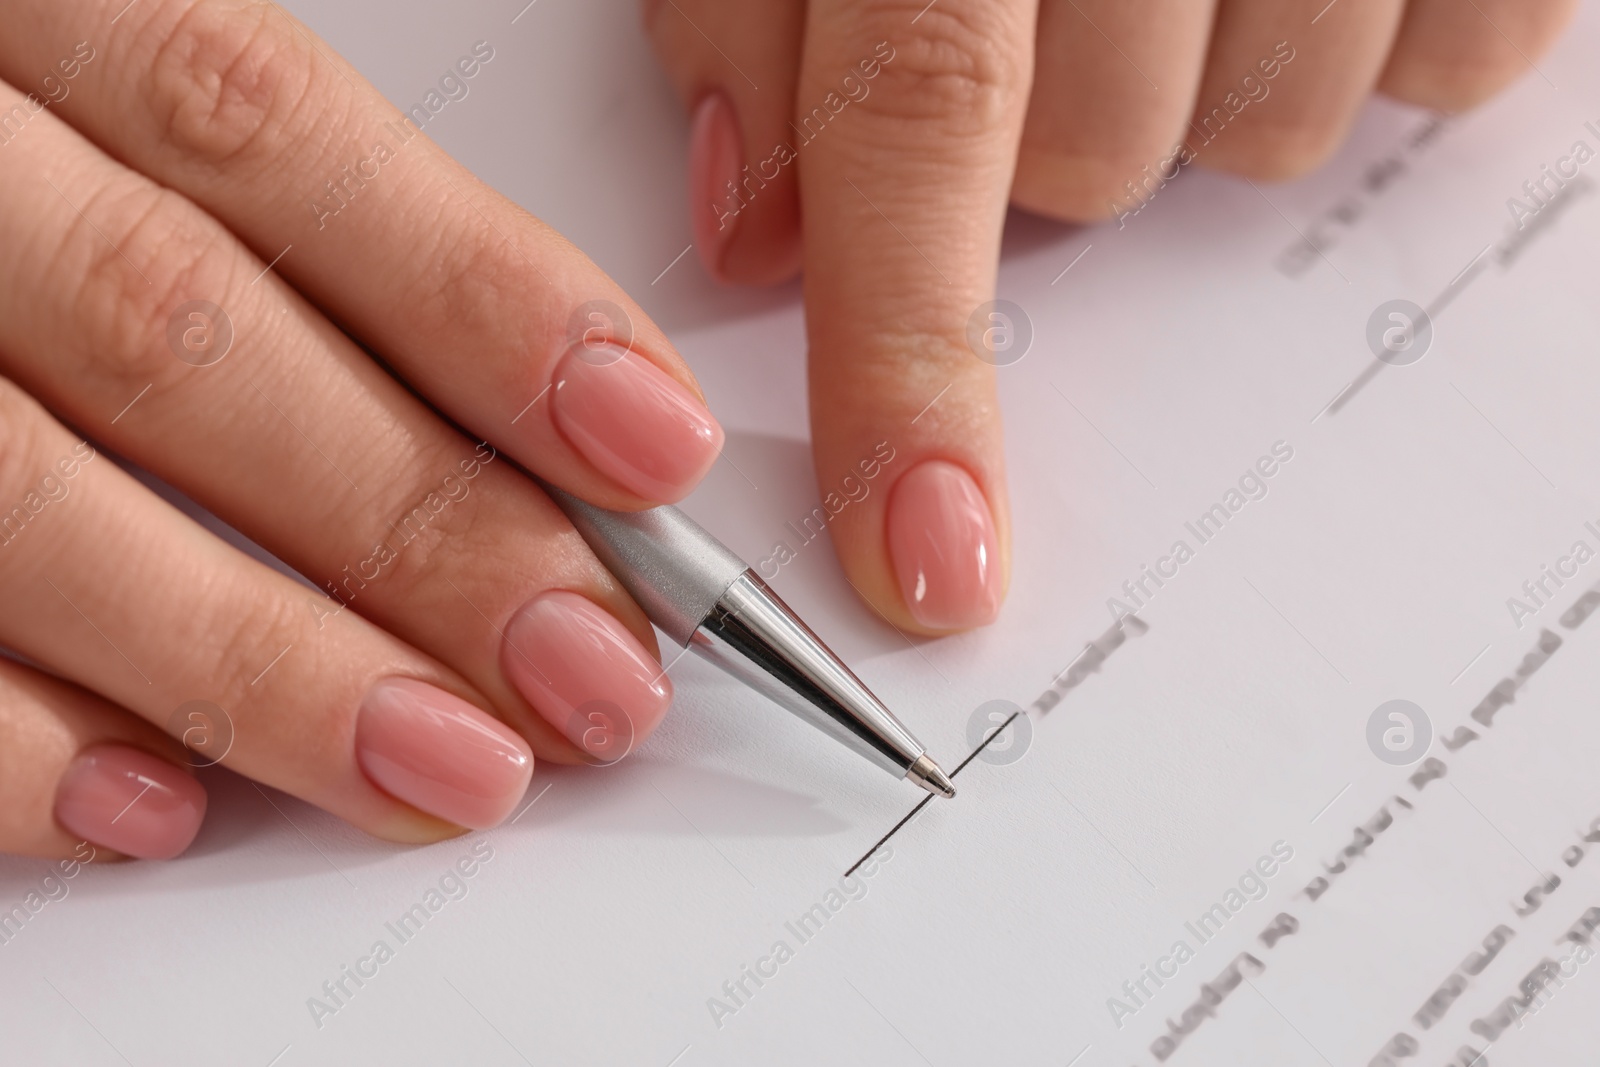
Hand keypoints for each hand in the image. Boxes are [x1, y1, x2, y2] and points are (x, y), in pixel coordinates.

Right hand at [0, 0, 727, 859]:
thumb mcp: (88, 76)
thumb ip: (285, 210)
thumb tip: (554, 394)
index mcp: (11, 5)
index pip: (265, 136)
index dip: (475, 299)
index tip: (648, 447)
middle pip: (175, 338)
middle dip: (410, 523)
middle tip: (592, 665)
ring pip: (19, 497)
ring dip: (257, 661)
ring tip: (448, 765)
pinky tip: (153, 803)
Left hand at [646, 0, 1575, 631]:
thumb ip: (749, 1)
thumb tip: (745, 224)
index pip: (920, 108)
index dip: (909, 355)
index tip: (923, 551)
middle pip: (1096, 161)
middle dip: (1046, 136)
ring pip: (1262, 135)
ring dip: (1198, 83)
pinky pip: (1440, 72)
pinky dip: (1360, 39)